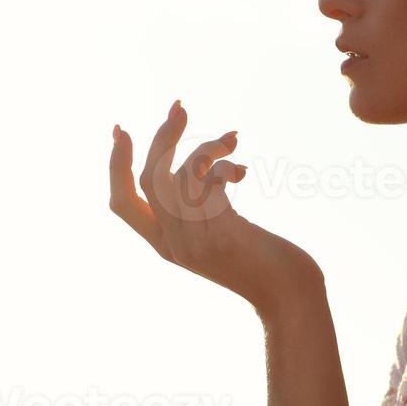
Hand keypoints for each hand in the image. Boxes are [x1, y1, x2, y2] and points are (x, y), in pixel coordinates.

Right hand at [109, 100, 321, 314]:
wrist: (290, 297)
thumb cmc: (265, 263)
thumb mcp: (224, 235)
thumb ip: (204, 208)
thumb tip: (201, 160)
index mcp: (166, 246)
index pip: (122, 203)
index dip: (115, 166)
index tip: (121, 131)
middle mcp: (174, 245)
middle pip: (149, 178)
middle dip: (163, 138)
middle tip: (180, 108)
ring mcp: (195, 241)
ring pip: (181, 173)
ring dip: (207, 147)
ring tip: (232, 142)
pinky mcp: (220, 234)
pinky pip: (207, 181)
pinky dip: (222, 165)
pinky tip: (241, 171)